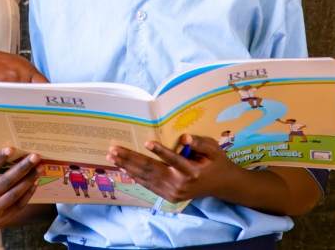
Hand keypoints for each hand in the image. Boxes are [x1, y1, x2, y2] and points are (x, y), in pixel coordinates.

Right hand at [0, 148, 41, 229]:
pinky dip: (28, 192)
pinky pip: (19, 204)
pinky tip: (35, 181)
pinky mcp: (2, 220)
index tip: (11, 149)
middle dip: (22, 168)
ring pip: (14, 194)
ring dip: (29, 179)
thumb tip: (5, 156)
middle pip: (5, 182)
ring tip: (39, 168)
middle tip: (34, 156)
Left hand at [107, 134, 233, 204]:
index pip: (174, 160)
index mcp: (192, 171)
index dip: (160, 151)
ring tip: (113, 157)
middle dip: (131, 159)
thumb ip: (200, 143)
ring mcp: (174, 193)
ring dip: (128, 167)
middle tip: (113, 150)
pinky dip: (135, 176)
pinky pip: (149, 186)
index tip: (147, 142)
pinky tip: (124, 168)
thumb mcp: (213, 149)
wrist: (221, 185)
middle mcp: (181, 184)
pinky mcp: (169, 197)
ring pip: (147, 179)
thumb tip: (184, 138)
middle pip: (152, 170)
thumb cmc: (215, 162)